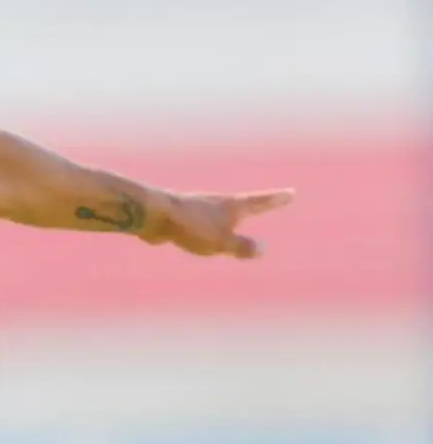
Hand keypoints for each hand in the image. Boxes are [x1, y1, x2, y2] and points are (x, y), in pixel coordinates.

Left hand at [145, 189, 293, 258]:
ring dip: (228, 216)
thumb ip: (241, 246)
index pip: (260, 203)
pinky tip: (195, 233)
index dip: (276, 200)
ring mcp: (198, 208)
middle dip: (255, 205)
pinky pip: (199, 224)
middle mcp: (216, 203)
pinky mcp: (180, 218)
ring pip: (218, 214)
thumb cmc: (190, 226)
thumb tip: (262, 250)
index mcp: (231, 206)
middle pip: (241, 204)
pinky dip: (206, 227)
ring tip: (234, 216)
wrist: (152, 215)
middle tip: (267, 202)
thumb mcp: (222, 241)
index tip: (291, 193)